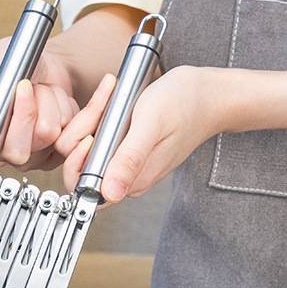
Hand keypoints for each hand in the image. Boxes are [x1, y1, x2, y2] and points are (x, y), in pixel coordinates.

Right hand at [0, 39, 81, 169]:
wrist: (44, 63)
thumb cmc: (12, 68)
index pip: (5, 148)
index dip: (18, 119)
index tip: (22, 86)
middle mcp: (10, 154)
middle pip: (25, 148)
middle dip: (33, 109)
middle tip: (29, 87)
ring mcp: (36, 155)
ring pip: (50, 134)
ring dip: (50, 103)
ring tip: (40, 92)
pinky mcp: (58, 149)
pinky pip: (69, 129)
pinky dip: (65, 106)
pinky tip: (54, 101)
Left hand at [62, 66, 222, 200]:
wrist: (209, 94)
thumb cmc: (185, 104)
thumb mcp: (152, 124)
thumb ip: (130, 159)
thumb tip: (111, 193)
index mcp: (129, 181)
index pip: (82, 188)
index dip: (77, 162)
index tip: (91, 134)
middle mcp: (123, 179)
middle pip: (78, 168)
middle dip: (81, 135)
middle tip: (101, 107)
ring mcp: (123, 165)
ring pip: (84, 150)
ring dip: (90, 120)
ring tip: (109, 96)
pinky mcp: (124, 151)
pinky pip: (96, 139)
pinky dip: (98, 117)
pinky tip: (111, 100)